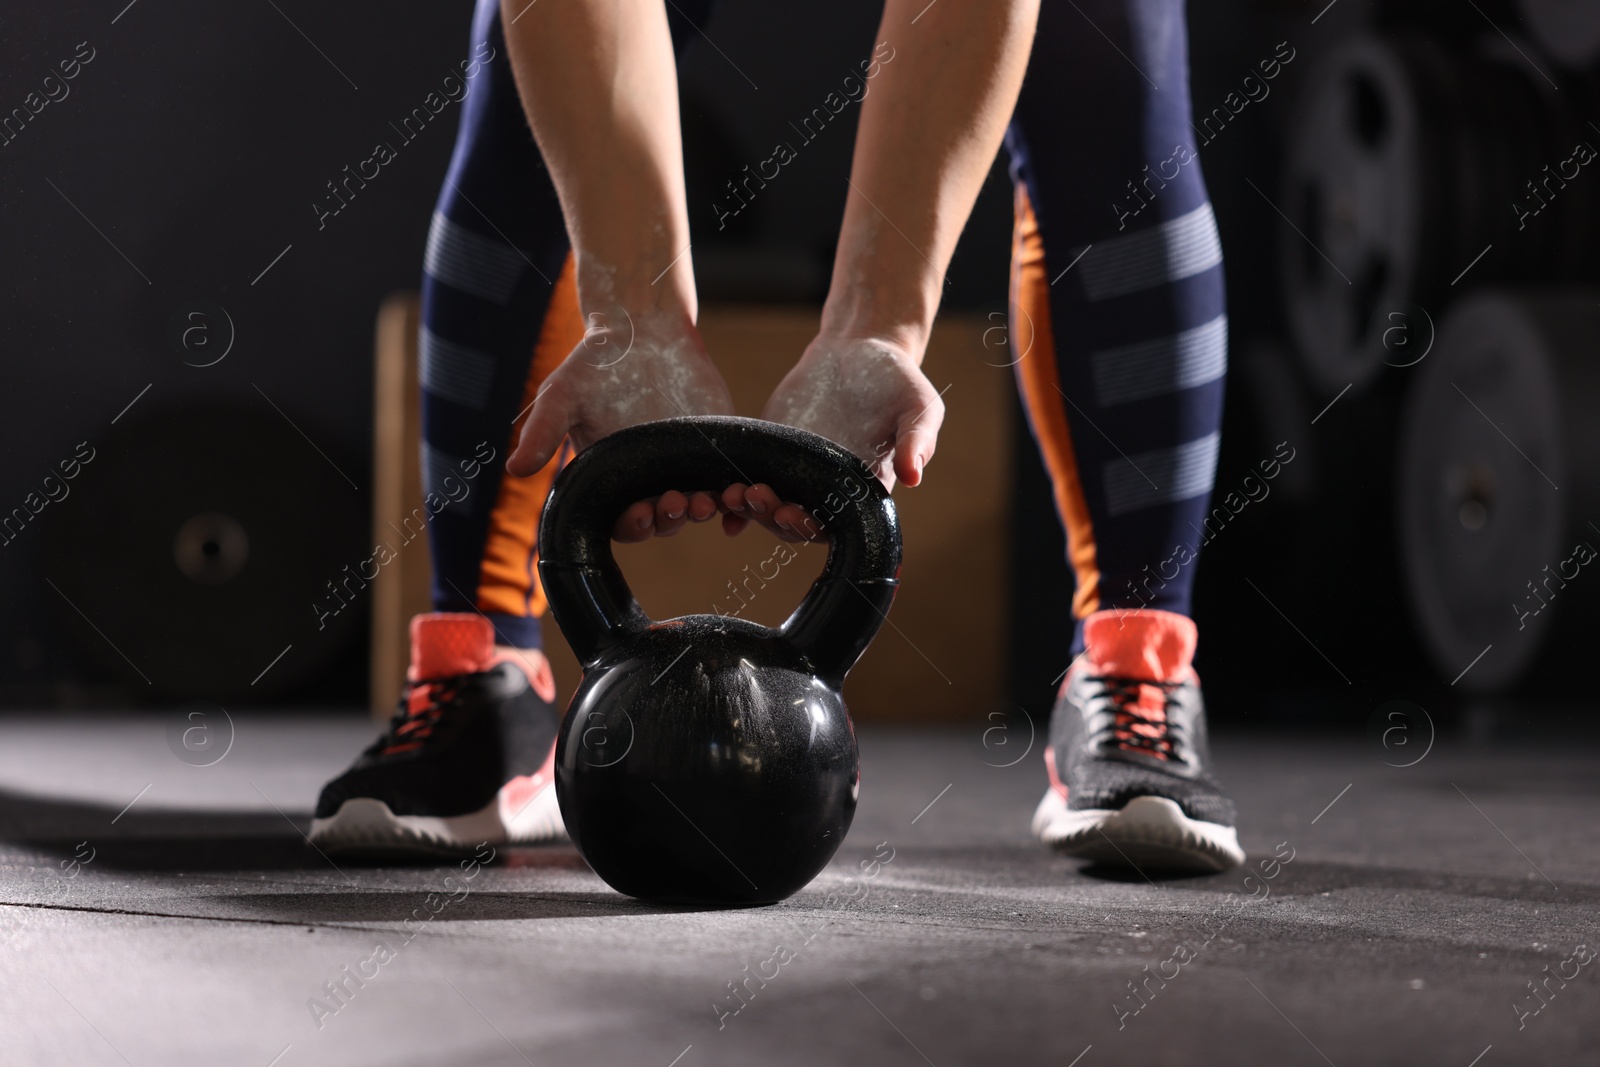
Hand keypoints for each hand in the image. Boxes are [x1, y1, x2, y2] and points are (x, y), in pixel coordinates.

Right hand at [506, 309, 735, 541]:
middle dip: (669, 519)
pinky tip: (741, 496)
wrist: (642, 328)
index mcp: (613, 477)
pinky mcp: (715, 448)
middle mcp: (649, 478)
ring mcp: (684, 465)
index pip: (623, 520)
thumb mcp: (562, 394)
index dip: (633, 525)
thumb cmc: (595, 363)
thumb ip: (542, 432)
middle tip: (676, 503)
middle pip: (663, 521)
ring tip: (707, 501)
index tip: (641, 514)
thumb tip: (514, 469)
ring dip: (703, 510)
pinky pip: (728, 480)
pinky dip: (736, 496)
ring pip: (698, 505)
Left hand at [722, 333, 944, 539]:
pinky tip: (716, 494)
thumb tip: (914, 477)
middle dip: (772, 518)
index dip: (811, 527)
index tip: (794, 514)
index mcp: (862, 491)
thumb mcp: (918, 405)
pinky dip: (732, 494)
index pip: (834, 525)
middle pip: (794, 522)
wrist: (861, 348)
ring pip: (767, 507)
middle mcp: (827, 490)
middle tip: (756, 497)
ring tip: (731, 494)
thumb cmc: (898, 380)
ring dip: (748, 508)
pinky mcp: (771, 453)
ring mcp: (796, 473)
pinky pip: (750, 479)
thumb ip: (917, 440)